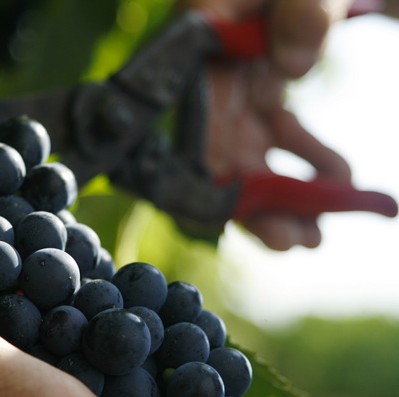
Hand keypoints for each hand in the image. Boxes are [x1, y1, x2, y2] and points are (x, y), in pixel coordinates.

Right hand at [179, 0, 353, 249]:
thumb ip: (301, 10)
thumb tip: (294, 68)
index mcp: (198, 36)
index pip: (188, 113)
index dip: (202, 169)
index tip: (232, 210)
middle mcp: (206, 70)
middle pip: (215, 148)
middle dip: (252, 201)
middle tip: (291, 241)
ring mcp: (233, 84)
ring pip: (246, 154)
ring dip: (281, 197)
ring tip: (314, 235)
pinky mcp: (260, 91)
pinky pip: (278, 138)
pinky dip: (308, 164)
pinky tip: (341, 179)